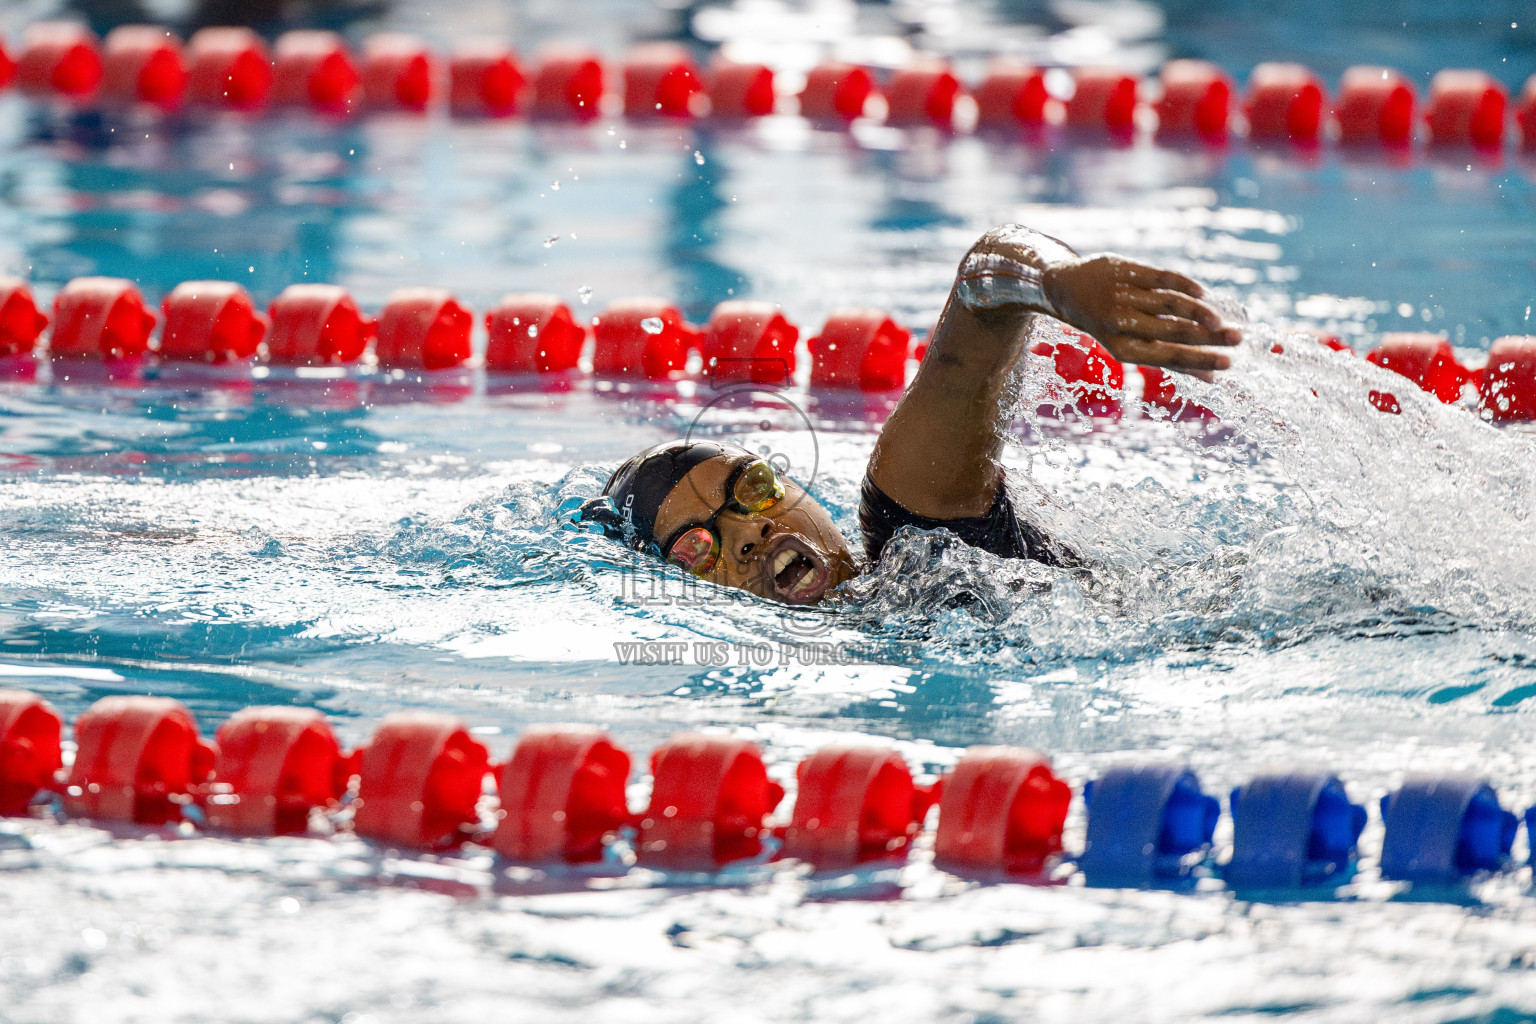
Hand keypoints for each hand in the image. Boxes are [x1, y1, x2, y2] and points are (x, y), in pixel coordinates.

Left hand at [1041, 254, 1240, 378]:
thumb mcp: (1131, 345)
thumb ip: (1171, 360)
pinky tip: (1203, 294)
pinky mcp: (1126, 270)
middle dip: (1209, 338)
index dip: (1199, 360)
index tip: (1228, 364)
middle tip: (1239, 339)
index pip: (1168, 356)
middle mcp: (1121, 322)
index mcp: (1122, 348)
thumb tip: (1213, 378)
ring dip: (1201, 312)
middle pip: (1173, 331)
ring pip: (1170, 304)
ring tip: (1224, 321)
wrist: (1065, 289)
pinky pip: (1162, 277)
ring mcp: (1123, 295)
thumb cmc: (1108, 324)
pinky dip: (1185, 285)